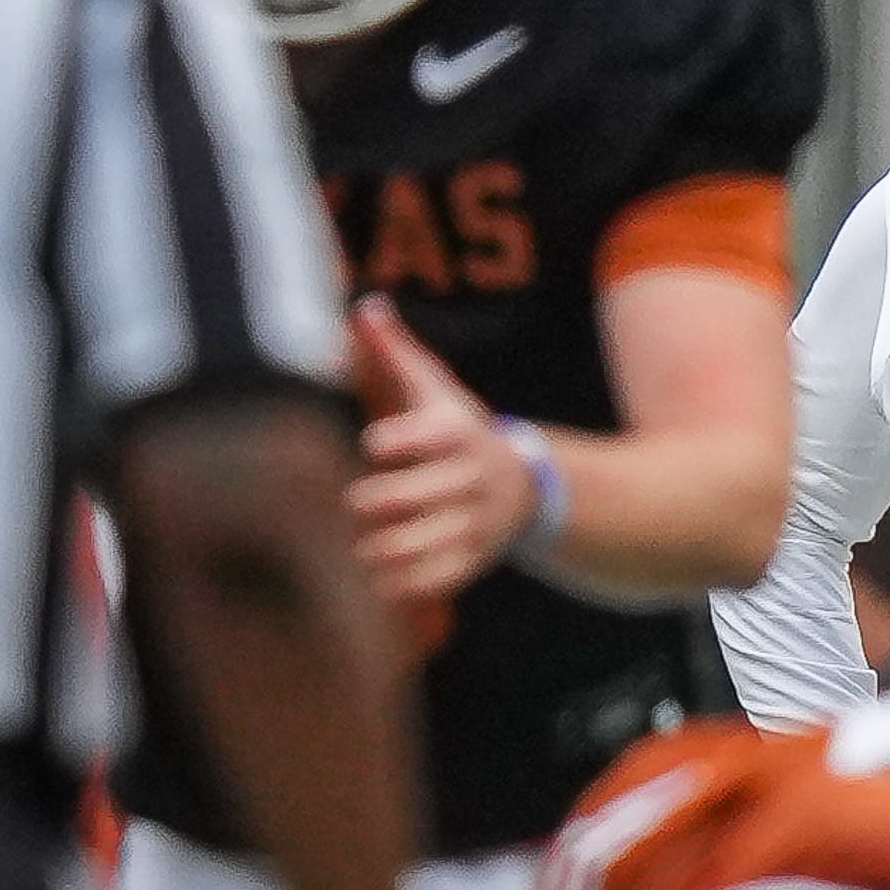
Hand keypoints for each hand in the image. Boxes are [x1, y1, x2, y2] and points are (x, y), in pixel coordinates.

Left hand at [345, 295, 537, 606]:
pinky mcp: (471, 560)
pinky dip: (398, 584)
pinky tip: (385, 573)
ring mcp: (471, 523)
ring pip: (406, 546)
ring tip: (369, 542)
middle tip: (363, 502)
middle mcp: (465, 480)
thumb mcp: (436, 388)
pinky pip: (426, 583)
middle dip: (368, 503)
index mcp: (452, 433)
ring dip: (377, 548)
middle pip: (397, 499)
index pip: (415, 438)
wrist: (526, 487)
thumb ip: (396, 351)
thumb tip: (364, 305)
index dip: (389, 441)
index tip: (376, 445)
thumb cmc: (458, 432)